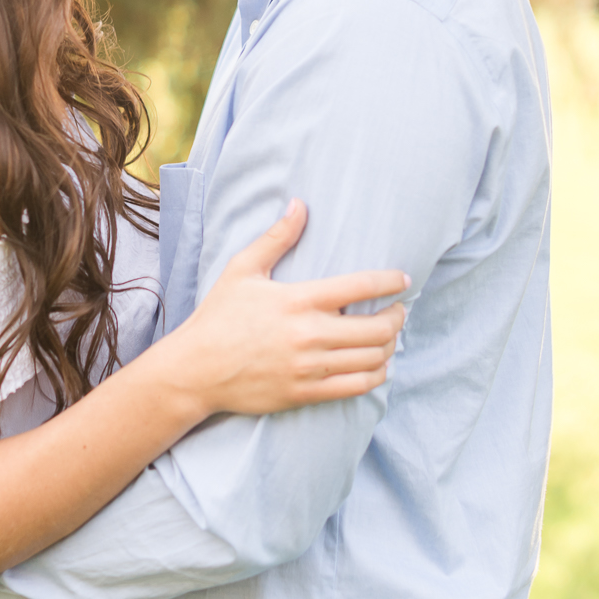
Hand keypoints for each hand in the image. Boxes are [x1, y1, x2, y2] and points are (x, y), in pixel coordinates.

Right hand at [167, 200, 408, 417]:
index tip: (403, 280)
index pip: (361, 287)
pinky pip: (357, 388)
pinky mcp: (306, 394)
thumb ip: (276, 238)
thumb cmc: (218, 317)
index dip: (390, 281)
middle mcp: (309, 334)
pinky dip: (375, 375)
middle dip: (397, 317)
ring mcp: (310, 367)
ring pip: (373, 359)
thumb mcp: (242, 270)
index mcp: (299, 299)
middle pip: (377, 328)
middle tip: (397, 311)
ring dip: (389, 347)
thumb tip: (300, 204)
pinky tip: (375, 365)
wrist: (196, 370)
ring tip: (387, 337)